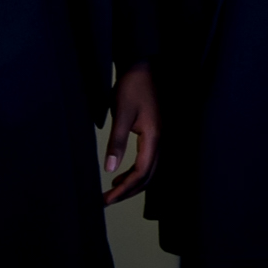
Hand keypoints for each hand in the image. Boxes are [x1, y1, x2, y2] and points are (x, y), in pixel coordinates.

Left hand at [102, 64, 159, 203]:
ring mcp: (160, 137)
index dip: (124, 190)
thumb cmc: (134, 86)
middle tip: (106, 201)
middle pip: (149, 176)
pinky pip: (148, 160)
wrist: (146, 66)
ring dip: (132, 183)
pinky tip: (120, 173)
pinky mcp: (156, 133)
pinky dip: (135, 172)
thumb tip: (109, 169)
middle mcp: (161, 140)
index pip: (142, 173)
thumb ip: (117, 142)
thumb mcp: (122, 113)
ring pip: (150, 170)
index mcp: (154, 137)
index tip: (106, 200)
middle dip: (128, 192)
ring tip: (112, 191)